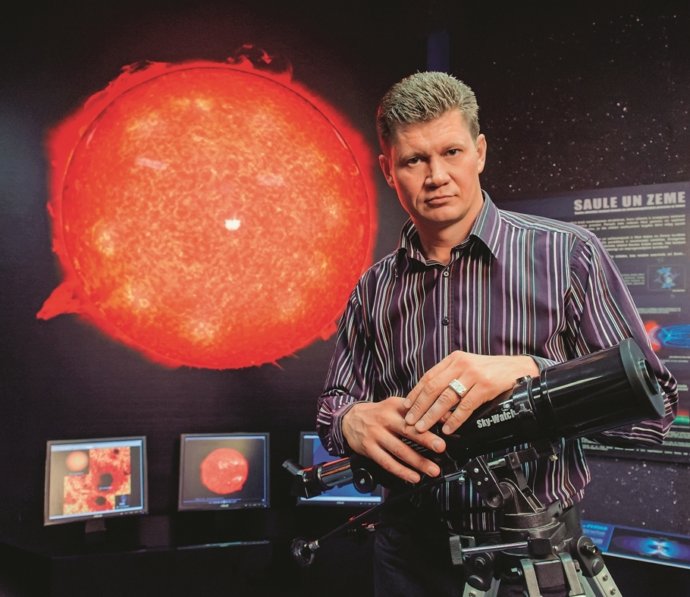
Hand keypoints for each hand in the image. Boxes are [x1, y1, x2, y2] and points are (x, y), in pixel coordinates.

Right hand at [342, 397, 446, 483]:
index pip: (414, 411)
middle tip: (441, 447)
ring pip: (399, 450)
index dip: (430, 418)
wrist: (349, 419)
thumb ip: (417, 410)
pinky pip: (387, 462)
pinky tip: (413, 477)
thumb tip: (444, 416)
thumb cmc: (378, 413)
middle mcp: (384, 419)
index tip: (446, 425)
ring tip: (432, 469)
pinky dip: (401, 471)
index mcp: (393, 406)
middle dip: (426, 439)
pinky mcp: (369, 449)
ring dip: (417, 461)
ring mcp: (376, 435)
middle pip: (407, 430)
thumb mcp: (395, 405)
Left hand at [403, 352, 538, 434]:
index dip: (415, 393)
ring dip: (432, 415)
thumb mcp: (468, 367)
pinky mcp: (486, 386)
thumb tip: (430, 399)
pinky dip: (455, 419)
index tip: (406, 407)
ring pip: (446, 398)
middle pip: (433, 388)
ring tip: (424, 427)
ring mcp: (473, 375)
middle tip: (410, 422)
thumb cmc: (492, 370)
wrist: (518, 368)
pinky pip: (466, 406)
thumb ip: (451, 377)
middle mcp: (461, 365)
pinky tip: (448, 428)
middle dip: (419, 407)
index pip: (428, 377)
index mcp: (454, 359)